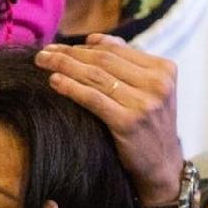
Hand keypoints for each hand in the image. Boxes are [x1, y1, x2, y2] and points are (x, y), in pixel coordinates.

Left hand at [37, 37, 184, 207]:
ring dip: (64, 65)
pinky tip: (54, 81)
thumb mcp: (150, 91)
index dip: (85, 46)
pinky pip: (93, 98)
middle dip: (70, 53)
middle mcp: (158, 83)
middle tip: (44, 52)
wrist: (162, 168)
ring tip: (42, 62)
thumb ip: (127, 65)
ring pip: (96, 76)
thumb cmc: (149, 127)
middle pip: (104, 60)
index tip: (61, 46)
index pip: (117, 49)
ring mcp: (144, 103)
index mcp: (164, 69)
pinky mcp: (129, 123)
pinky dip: (71, 87)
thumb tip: (93, 39)